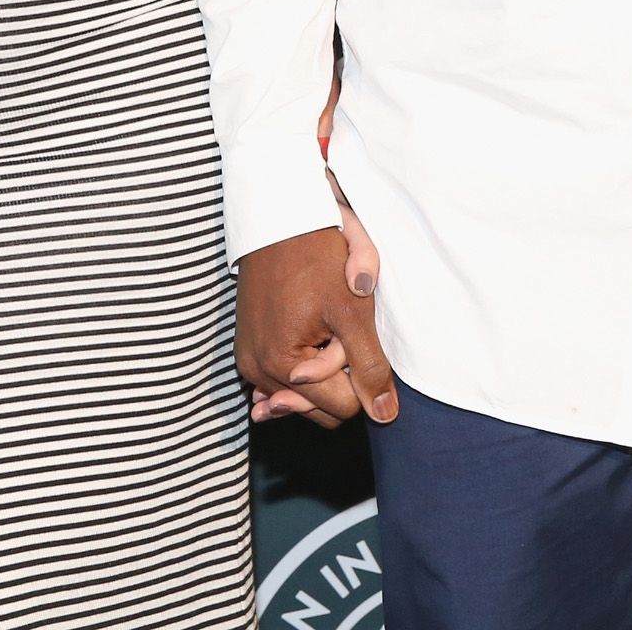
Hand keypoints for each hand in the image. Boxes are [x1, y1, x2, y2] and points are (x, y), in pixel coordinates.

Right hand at [236, 227, 396, 430]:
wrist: (278, 217)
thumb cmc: (317, 258)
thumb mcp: (353, 311)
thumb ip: (370, 367)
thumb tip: (385, 415)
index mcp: (281, 366)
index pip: (342, 407)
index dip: (358, 373)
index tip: (349, 332)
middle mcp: (256, 371)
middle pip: (320, 406)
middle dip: (339, 376)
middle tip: (338, 329)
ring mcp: (248, 360)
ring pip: (304, 393)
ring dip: (321, 369)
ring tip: (322, 326)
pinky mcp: (246, 347)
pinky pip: (282, 377)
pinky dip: (301, 366)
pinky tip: (310, 340)